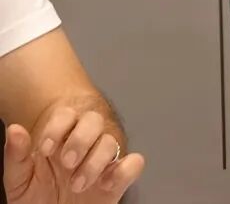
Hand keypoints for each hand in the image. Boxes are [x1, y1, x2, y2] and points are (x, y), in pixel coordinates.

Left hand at [4, 111, 144, 203]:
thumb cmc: (36, 200)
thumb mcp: (19, 179)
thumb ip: (17, 156)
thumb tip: (14, 130)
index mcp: (61, 139)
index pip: (66, 114)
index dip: (57, 127)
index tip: (45, 149)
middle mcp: (85, 145)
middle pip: (94, 120)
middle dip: (80, 139)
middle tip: (67, 162)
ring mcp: (103, 162)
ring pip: (111, 141)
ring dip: (95, 160)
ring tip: (77, 183)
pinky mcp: (118, 180)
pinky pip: (134, 163)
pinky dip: (125, 169)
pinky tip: (105, 183)